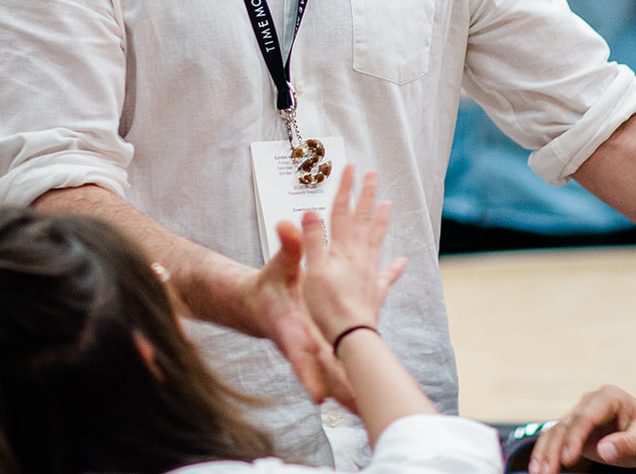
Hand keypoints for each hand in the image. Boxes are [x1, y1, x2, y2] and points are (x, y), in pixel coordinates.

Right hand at [235, 214, 354, 407]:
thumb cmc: (266, 288)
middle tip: (356, 411)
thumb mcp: (278, 266)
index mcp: (291, 330)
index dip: (307, 375)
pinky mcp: (329, 347)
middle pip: (323, 373)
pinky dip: (362, 366)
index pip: (299, 354)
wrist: (259, 305)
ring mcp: (318, 349)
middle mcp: (306, 345)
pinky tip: (376, 377)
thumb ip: (288, 247)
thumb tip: (288, 224)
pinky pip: (346, 360)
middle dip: (339, 392)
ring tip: (368, 409)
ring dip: (352, 387)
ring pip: (337, 371)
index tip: (317, 397)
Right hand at [292, 165, 406, 343]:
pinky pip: (387, 275)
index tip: (350, 167)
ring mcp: (370, 273)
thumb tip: (311, 211)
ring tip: (388, 204)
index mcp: (342, 250)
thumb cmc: (328, 306)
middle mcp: (360, 256)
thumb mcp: (313, 272)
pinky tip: (402, 261)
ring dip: (381, 220)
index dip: (345, 189)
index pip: (342, 212)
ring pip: (377, 240)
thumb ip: (312, 241)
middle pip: (363, 219)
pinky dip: (395, 267)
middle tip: (374, 173)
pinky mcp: (375, 292)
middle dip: (367, 195)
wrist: (351, 335)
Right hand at [529, 386, 635, 473]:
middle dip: (554, 449)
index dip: (574, 436)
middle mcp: (591, 403)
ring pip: (556, 432)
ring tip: (537, 473)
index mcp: (608, 397)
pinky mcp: (577, 431)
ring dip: (545, 452)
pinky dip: (547, 453)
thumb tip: (604, 450)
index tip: (566, 458)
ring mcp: (581, 416)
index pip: (586, 416)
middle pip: (566, 424)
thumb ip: (627, 443)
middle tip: (545, 472)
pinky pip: (557, 440)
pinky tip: (539, 468)